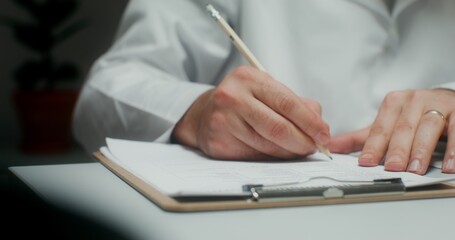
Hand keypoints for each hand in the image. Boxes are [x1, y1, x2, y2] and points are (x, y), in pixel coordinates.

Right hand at [172, 66, 330, 159]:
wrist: (204, 113)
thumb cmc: (242, 102)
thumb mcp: (267, 91)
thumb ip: (296, 104)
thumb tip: (320, 126)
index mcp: (248, 78)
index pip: (287, 102)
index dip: (310, 122)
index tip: (323, 134)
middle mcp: (232, 97)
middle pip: (278, 127)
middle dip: (302, 141)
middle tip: (314, 147)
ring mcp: (222, 121)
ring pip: (268, 145)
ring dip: (289, 152)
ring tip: (297, 150)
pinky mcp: (218, 143)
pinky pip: (254, 156)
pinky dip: (271, 158)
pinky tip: (276, 153)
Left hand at [330, 88, 454, 174]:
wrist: (448, 101)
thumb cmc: (415, 116)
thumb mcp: (389, 124)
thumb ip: (362, 137)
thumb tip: (330, 146)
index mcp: (393, 103)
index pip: (380, 128)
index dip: (372, 146)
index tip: (365, 163)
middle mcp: (414, 101)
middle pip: (403, 129)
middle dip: (397, 150)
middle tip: (393, 168)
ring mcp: (438, 104)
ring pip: (428, 127)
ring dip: (422, 150)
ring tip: (416, 169)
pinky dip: (453, 148)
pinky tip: (449, 165)